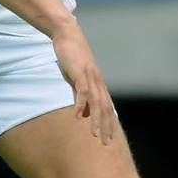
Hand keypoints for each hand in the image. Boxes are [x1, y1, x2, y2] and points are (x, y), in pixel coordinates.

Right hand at [50, 20, 116, 143]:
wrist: (68, 34)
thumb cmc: (71, 55)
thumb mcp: (77, 76)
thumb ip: (80, 93)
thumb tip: (82, 111)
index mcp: (98, 84)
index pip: (106, 107)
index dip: (108, 123)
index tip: (109, 138)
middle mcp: (97, 82)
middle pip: (104, 108)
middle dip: (106, 126)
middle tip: (106, 143)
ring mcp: (89, 77)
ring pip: (96, 102)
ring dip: (95, 119)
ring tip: (94, 135)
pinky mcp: (79, 72)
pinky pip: (82, 91)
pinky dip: (80, 104)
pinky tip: (77, 116)